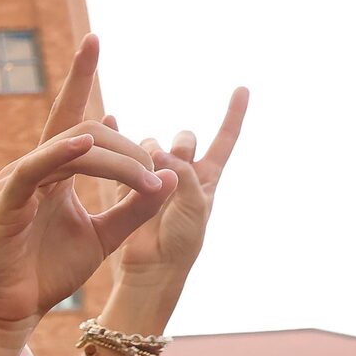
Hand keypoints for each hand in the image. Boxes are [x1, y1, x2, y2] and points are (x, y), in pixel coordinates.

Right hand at [0, 37, 173, 335]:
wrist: (13, 311)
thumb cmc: (49, 273)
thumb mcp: (105, 236)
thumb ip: (134, 206)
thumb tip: (170, 173)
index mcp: (54, 173)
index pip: (73, 116)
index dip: (80, 75)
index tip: (94, 38)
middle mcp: (33, 170)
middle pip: (87, 132)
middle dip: (130, 147)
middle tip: (158, 176)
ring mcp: (17, 184)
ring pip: (72, 148)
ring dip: (117, 160)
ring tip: (147, 180)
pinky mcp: (5, 204)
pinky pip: (34, 170)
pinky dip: (59, 155)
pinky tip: (84, 147)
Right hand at [111, 88, 248, 292]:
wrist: (153, 268)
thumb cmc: (183, 240)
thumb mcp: (196, 203)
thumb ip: (181, 171)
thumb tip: (158, 151)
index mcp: (206, 178)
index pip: (225, 139)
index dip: (234, 114)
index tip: (243, 88)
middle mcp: (183, 175)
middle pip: (183, 141)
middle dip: (179, 145)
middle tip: (169, 167)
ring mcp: (154, 180)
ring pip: (152, 148)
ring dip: (150, 154)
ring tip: (144, 173)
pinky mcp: (127, 187)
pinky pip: (123, 158)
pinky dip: (118, 139)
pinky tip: (112, 120)